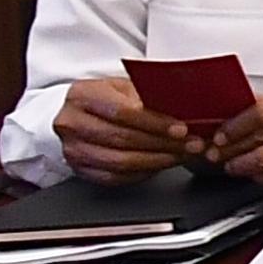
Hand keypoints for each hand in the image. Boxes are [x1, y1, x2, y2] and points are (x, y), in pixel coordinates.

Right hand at [52, 75, 192, 184]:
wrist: (78, 113)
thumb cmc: (107, 98)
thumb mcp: (125, 87)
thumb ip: (148, 96)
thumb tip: (185, 110)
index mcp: (82, 95)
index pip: (122, 112)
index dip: (155, 123)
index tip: (181, 129)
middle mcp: (71, 122)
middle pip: (122, 138)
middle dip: (163, 144)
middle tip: (191, 145)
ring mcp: (73, 149)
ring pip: (120, 162)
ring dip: (157, 160)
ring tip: (181, 155)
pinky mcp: (79, 169)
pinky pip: (116, 177)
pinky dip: (144, 172)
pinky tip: (162, 164)